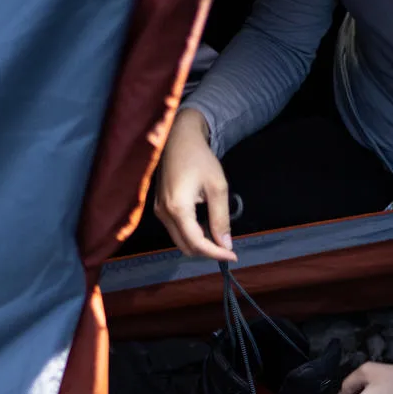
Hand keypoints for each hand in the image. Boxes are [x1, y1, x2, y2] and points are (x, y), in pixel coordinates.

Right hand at [155, 108, 236, 260]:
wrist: (178, 138)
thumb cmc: (200, 158)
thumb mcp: (217, 187)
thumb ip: (220, 219)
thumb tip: (225, 244)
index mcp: (178, 208)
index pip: (197, 243)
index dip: (216, 254)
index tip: (233, 255)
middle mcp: (164, 214)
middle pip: (186, 247)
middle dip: (208, 251)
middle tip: (227, 247)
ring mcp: (159, 211)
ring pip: (179, 240)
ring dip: (199, 244)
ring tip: (218, 235)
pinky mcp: (159, 207)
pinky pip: (175, 230)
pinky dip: (191, 234)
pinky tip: (205, 225)